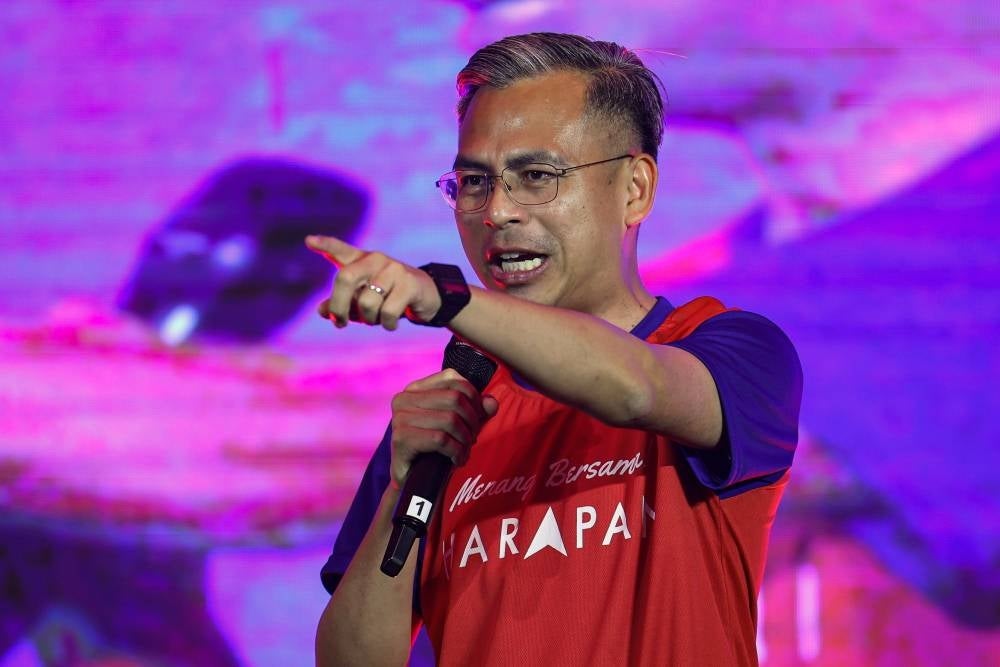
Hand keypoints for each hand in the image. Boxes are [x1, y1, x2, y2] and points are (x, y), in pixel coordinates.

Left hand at [305, 235, 441, 329]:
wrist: (425, 296)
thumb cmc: (387, 296)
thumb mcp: (362, 299)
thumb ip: (341, 304)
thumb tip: (323, 312)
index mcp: (360, 260)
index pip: (340, 250)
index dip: (325, 245)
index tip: (309, 241)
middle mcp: (375, 259)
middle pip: (345, 278)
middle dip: (339, 306)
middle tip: (340, 323)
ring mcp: (393, 269)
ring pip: (367, 302)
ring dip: (369, 320)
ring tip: (376, 320)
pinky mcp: (409, 283)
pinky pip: (387, 312)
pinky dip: (386, 325)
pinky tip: (391, 324)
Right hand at [388, 369, 499, 487]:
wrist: (415, 482)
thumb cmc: (437, 449)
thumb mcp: (461, 425)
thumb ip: (478, 411)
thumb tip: (492, 403)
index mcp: (415, 389)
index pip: (452, 378)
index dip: (473, 396)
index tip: (478, 417)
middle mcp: (404, 399)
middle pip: (454, 398)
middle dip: (471, 421)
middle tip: (472, 439)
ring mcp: (400, 418)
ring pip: (449, 419)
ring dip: (465, 439)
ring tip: (465, 451)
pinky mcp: (401, 439)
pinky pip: (440, 439)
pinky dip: (456, 451)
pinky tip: (457, 460)